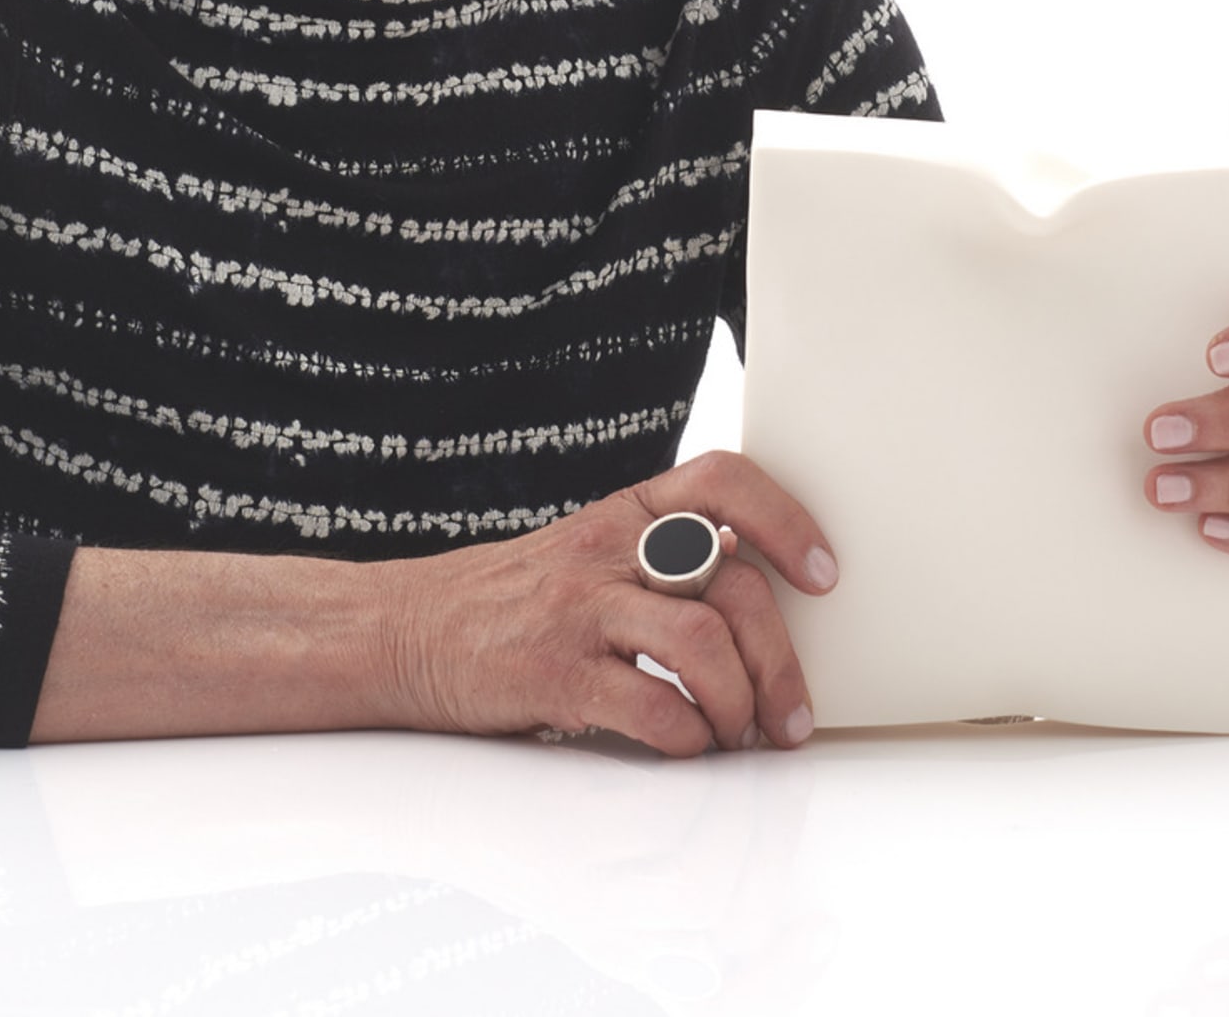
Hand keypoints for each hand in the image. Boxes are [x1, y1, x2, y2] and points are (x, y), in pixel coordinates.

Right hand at [373, 449, 837, 757]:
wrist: (404, 632)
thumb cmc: (514, 602)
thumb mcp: (590, 554)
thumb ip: (663, 560)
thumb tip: (759, 593)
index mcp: (625, 511)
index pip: (722, 480)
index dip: (786, 519)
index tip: (824, 573)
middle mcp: (608, 549)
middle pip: (734, 584)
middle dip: (781, 659)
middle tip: (792, 715)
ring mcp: (580, 609)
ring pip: (703, 644)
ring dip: (740, 704)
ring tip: (738, 736)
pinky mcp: (554, 674)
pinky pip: (651, 706)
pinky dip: (687, 739)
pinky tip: (683, 748)